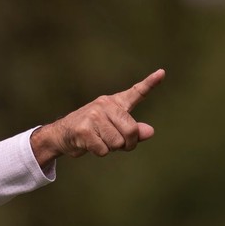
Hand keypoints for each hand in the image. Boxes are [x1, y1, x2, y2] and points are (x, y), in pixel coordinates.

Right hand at [31, 68, 164, 165]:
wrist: (62, 135)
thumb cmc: (93, 132)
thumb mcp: (115, 129)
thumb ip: (133, 131)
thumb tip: (150, 132)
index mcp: (115, 103)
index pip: (136, 92)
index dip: (150, 83)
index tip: (162, 73)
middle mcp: (105, 104)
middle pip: (131, 130)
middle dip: (128, 143)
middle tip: (119, 145)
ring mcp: (94, 115)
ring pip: (117, 142)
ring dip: (110, 148)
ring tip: (100, 141)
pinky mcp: (84, 129)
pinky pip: (103, 149)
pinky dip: (99, 152)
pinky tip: (90, 144)